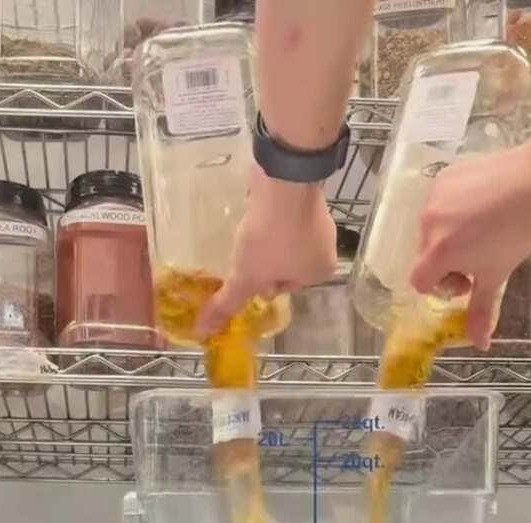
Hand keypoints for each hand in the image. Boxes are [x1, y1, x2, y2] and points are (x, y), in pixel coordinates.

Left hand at [196, 162, 337, 337]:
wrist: (284, 182)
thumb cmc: (271, 239)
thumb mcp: (245, 277)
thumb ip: (227, 304)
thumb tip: (204, 332)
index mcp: (320, 273)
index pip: (283, 288)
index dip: (260, 282)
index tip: (247, 270)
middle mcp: (325, 249)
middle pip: (283, 265)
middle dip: (263, 260)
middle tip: (245, 252)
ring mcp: (318, 219)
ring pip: (283, 239)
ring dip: (265, 238)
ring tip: (249, 231)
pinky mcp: (305, 195)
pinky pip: (283, 216)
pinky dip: (270, 216)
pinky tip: (256, 212)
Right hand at [410, 146, 530, 348]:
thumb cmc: (520, 232)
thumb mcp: (498, 275)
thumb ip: (481, 311)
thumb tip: (480, 345)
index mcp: (439, 252)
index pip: (420, 282)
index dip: (442, 286)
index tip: (467, 279)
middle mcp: (429, 223)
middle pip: (425, 255)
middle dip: (447, 262)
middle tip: (478, 256)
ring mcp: (435, 196)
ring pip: (433, 228)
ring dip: (449, 235)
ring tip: (482, 228)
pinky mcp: (446, 176)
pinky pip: (441, 202)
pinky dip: (455, 209)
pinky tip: (482, 205)